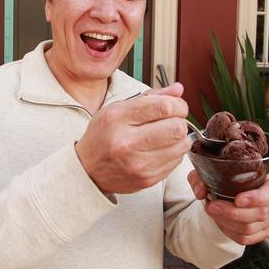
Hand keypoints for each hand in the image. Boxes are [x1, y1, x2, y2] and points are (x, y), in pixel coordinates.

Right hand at [76, 83, 191, 193]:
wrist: (87, 169)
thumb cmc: (103, 136)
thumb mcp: (118, 109)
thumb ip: (150, 97)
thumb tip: (178, 89)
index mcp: (118, 118)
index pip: (164, 107)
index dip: (178, 105)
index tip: (176, 106)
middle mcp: (127, 142)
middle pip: (176, 128)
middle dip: (180, 121)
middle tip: (172, 121)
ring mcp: (138, 164)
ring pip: (181, 146)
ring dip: (179, 138)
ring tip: (166, 136)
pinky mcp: (147, 179)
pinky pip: (177, 162)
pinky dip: (173, 153)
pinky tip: (160, 150)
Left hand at [187, 171, 268, 244]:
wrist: (226, 193)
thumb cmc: (225, 180)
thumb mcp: (211, 173)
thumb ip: (201, 178)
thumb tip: (200, 192)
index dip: (256, 198)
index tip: (238, 199)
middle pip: (258, 213)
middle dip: (232, 212)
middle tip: (212, 206)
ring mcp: (267, 220)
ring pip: (249, 228)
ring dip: (226, 222)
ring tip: (212, 211)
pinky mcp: (260, 233)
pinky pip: (245, 238)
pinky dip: (229, 231)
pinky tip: (220, 221)